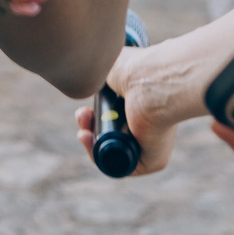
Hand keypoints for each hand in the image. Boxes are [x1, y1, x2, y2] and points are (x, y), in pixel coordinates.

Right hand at [70, 46, 178, 176]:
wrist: (151, 81)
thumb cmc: (136, 69)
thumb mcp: (112, 67)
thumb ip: (101, 72)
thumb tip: (92, 76)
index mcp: (143, 106)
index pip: (115, 120)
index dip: (96, 116)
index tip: (86, 108)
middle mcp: (149, 126)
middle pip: (111, 137)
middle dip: (90, 127)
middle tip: (82, 114)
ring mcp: (150, 145)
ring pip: (112, 153)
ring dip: (91, 143)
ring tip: (83, 128)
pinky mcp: (150, 161)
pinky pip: (119, 166)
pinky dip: (98, 156)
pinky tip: (88, 138)